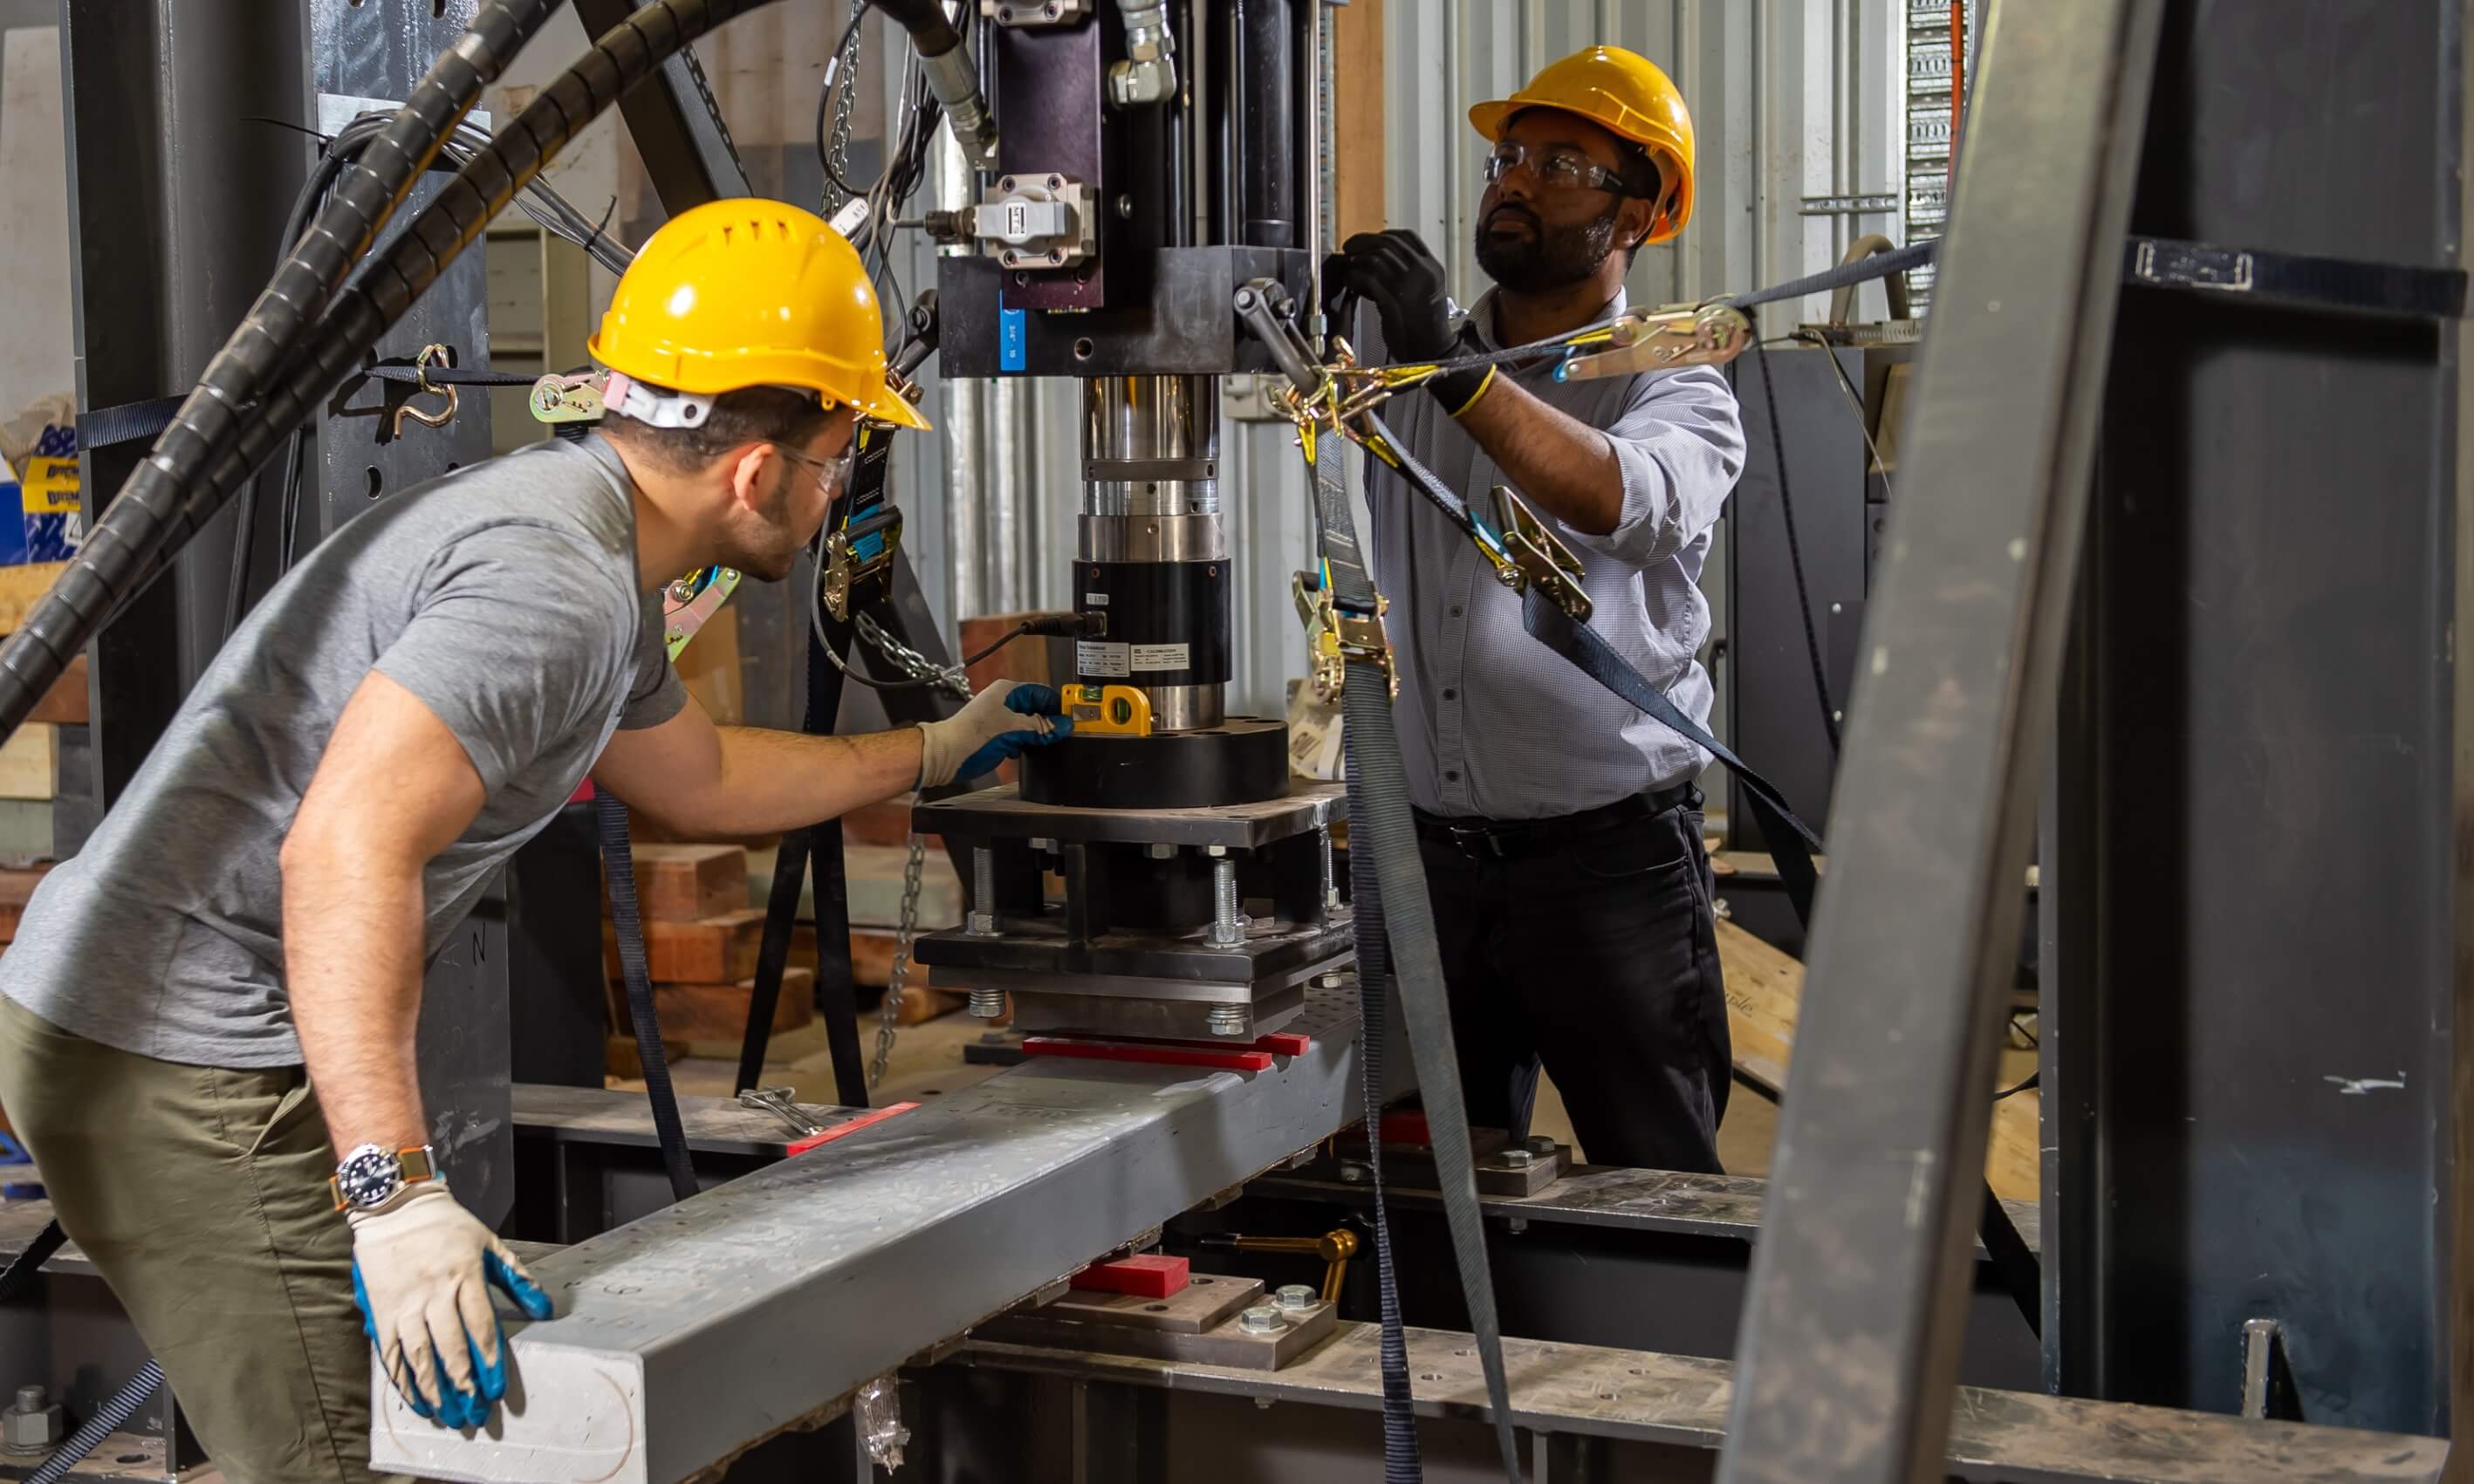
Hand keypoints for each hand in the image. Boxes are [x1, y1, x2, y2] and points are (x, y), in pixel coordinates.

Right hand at [349, 1185, 554, 1429]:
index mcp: (464, 1274)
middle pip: (449, 1345)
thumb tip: (545, 1309)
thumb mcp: (490, 1243)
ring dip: (433, 1389)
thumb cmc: (449, 1226)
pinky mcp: (381, 1310)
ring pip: (418, 1354)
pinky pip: (390, 1352)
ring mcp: (404, 1303)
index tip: (496, 1388)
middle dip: (463, 1383)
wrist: (395, 1208)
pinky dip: (402, 1380)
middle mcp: (433, 1291)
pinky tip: (416, 1400)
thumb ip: (518, 1278)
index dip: (489, 1360)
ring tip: (448, 1414)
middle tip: (475, 1412)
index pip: (479, 1325)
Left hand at [917, 683, 1072, 786]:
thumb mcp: (1012, 729)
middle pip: (1038, 709)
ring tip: (1045, 745)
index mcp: (1008, 691)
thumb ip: (1040, 727)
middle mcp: (1004, 702)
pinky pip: (1020, 737)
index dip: (1058, 706)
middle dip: (1050, 723)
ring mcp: (1000, 719)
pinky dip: (1026, 744)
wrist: (944, 756)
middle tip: (1063, 735)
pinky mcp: (997, 735)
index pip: (1043, 693)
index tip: (1072, 719)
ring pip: (1030, 725)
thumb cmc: (968, 736)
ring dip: (1038, 735)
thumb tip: (1063, 726)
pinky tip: (1024, 751)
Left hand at [1321, 230, 1492, 414]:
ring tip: (1350, 270)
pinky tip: (1351, 283)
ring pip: (1376, 258)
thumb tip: (1373, 261)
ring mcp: (1408, 285)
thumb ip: (1406, 274)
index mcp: (1432, 268)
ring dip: (1357, 261)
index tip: (1369, 241)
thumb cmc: (1424, 328)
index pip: (1407, 237)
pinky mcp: (1393, 301)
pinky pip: (1367, 278)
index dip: (1383, 235)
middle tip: (1349, 248)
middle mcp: (1422, 272)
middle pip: (1388, 243)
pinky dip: (1354, 277)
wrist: (1432, 353)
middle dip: (1363, 242)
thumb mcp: (1423, 292)